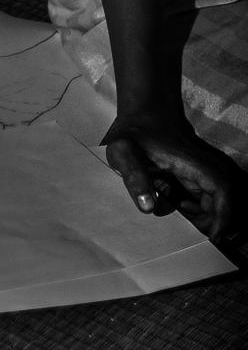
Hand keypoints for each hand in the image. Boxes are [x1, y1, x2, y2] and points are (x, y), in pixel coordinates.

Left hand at [103, 113, 242, 240]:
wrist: (144, 113)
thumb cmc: (132, 133)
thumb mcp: (122, 152)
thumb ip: (134, 177)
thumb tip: (148, 207)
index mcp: (194, 164)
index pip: (223, 193)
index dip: (223, 217)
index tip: (213, 236)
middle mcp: (208, 166)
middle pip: (227, 200)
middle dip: (216, 221)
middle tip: (190, 228)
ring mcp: (208, 168)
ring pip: (220, 199)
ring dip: (208, 214)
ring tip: (179, 212)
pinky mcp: (203, 171)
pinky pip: (212, 194)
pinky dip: (203, 206)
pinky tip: (179, 203)